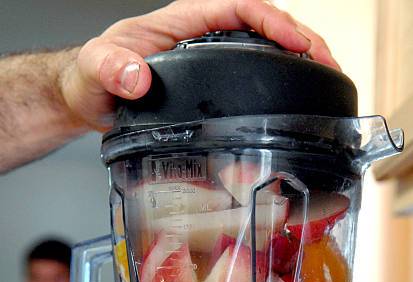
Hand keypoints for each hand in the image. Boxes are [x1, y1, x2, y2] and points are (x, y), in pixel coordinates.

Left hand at [61, 0, 339, 130]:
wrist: (89, 96)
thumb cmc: (92, 79)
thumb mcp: (94, 70)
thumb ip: (111, 68)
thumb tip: (138, 77)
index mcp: (181, 21)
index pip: (238, 7)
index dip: (273, 22)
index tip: (297, 45)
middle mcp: (200, 34)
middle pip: (263, 23)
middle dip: (301, 40)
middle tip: (328, 66)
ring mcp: (208, 57)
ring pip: (264, 46)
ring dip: (298, 58)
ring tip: (326, 79)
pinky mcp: (209, 81)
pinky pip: (253, 70)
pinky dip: (279, 78)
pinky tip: (294, 96)